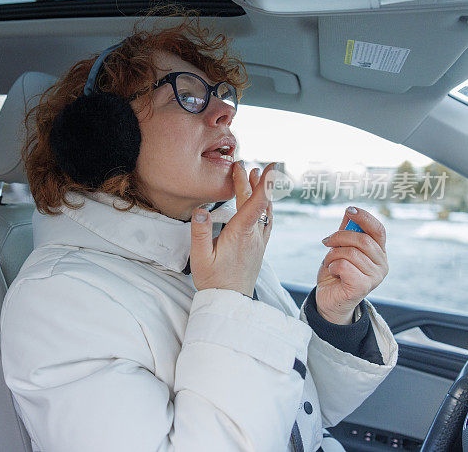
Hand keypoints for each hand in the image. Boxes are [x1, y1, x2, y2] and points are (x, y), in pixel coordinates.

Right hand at [190, 162, 275, 294]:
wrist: (229, 302)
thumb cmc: (213, 281)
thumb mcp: (200, 258)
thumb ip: (200, 233)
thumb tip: (201, 209)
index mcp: (240, 235)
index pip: (255, 204)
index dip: (263, 184)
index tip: (267, 167)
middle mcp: (254, 236)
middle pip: (255, 203)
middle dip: (250, 181)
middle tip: (241, 165)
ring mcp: (259, 242)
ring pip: (264, 211)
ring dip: (260, 192)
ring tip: (255, 175)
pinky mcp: (259, 247)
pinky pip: (267, 221)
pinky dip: (266, 206)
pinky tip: (263, 202)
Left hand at [316, 207, 388, 323]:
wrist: (329, 299)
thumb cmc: (336, 273)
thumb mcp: (340, 248)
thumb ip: (346, 231)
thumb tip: (349, 212)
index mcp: (379, 252)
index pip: (378, 230)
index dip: (365, 217)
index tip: (349, 209)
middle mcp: (382, 264)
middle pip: (362, 239)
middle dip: (339, 237)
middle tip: (327, 242)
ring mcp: (375, 277)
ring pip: (350, 253)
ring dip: (333, 255)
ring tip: (331, 263)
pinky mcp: (363, 287)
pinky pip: (344, 266)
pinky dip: (333, 266)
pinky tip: (334, 273)